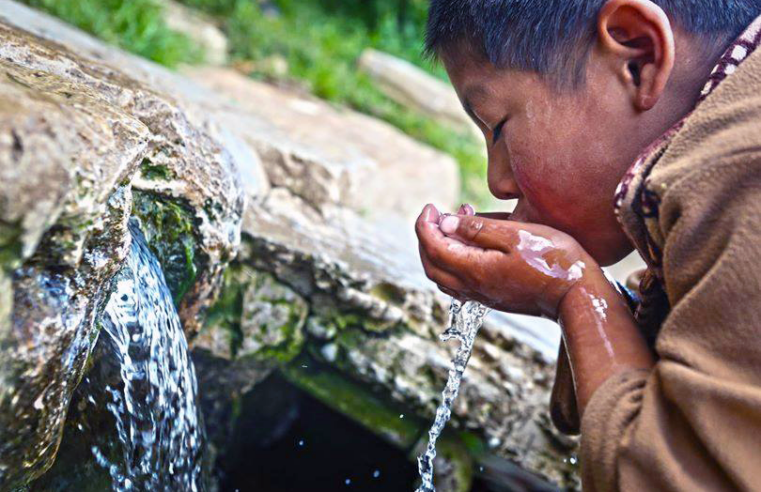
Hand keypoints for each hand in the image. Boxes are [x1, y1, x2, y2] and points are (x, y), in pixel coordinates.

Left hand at [415, 204, 598, 318]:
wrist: (578, 296)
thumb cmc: (554, 261)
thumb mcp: (517, 235)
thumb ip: (478, 229)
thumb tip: (445, 223)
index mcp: (474, 270)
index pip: (434, 247)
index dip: (425, 225)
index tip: (429, 207)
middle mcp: (473, 287)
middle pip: (432, 264)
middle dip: (426, 238)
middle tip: (434, 215)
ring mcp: (483, 295)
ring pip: (442, 277)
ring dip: (437, 251)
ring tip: (451, 226)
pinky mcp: (494, 298)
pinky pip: (458, 284)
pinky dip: (451, 263)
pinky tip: (466, 248)